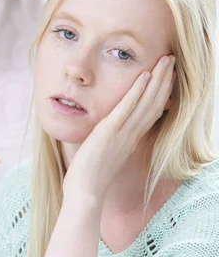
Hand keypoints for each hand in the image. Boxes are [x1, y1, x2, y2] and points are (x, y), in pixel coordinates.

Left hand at [63, 55, 175, 203]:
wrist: (85, 195)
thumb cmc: (89, 180)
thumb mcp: (104, 158)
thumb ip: (109, 145)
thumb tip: (104, 137)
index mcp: (130, 141)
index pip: (151, 113)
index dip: (161, 94)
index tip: (167, 78)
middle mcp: (131, 136)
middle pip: (154, 103)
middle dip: (165, 80)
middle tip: (172, 61)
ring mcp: (122, 134)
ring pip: (146, 102)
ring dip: (157, 79)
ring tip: (166, 60)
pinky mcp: (109, 132)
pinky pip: (126, 108)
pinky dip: (136, 91)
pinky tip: (144, 75)